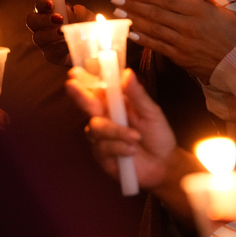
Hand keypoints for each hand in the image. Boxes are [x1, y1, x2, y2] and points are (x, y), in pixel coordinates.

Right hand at [26, 0, 92, 64]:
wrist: (94, 49)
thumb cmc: (86, 29)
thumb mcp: (88, 18)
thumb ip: (80, 12)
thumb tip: (70, 9)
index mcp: (48, 13)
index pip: (39, 5)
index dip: (42, 3)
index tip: (52, 3)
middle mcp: (43, 27)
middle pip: (32, 21)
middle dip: (43, 19)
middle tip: (59, 18)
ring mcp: (45, 42)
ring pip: (38, 37)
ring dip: (50, 34)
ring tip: (63, 32)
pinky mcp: (52, 56)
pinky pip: (51, 52)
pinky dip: (60, 47)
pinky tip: (68, 44)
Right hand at [65, 66, 178, 189]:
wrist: (163, 164)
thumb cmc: (158, 134)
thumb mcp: (151, 113)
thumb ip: (138, 95)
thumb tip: (127, 72)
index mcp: (117, 103)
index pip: (98, 89)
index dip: (86, 80)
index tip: (75, 72)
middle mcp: (105, 117)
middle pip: (87, 105)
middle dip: (79, 95)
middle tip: (71, 85)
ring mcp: (101, 137)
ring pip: (95, 127)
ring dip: (116, 131)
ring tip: (136, 137)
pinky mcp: (102, 155)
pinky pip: (102, 147)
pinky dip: (119, 147)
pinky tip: (131, 151)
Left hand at [111, 0, 235, 81]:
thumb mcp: (233, 10)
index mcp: (201, 11)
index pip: (169, 0)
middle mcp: (189, 26)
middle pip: (157, 13)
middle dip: (134, 4)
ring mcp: (183, 43)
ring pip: (154, 28)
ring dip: (134, 19)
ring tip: (118, 12)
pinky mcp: (180, 57)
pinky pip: (158, 45)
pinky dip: (144, 38)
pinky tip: (131, 32)